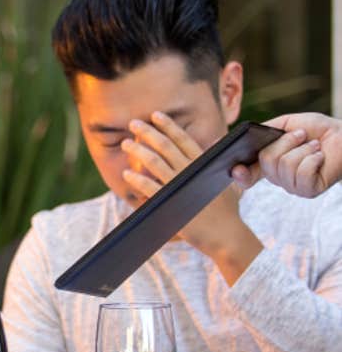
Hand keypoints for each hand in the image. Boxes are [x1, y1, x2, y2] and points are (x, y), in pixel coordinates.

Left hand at [121, 111, 261, 283]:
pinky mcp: (173, 203)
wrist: (226, 236)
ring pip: (156, 162)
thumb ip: (216, 163)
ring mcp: (182, 187)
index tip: (155, 115)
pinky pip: (151, 188)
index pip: (184, 139)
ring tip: (125, 143)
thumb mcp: (224, 181)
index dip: (169, 126)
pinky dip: (137, 179)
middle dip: (148, 132)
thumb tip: (214, 143)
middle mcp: (193, 171)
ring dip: (139, 150)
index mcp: (205, 164)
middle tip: (133, 123)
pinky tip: (126, 173)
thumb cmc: (225, 211)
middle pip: (167, 146)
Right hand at [231, 112, 341, 197]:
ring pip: (285, 165)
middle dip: (286, 142)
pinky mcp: (308, 191)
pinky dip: (313, 158)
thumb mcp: (286, 124)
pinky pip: (302, 173)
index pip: (245, 175)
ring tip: (314, 147)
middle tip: (301, 136)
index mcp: (266, 164)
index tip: (235, 168)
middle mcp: (276, 178)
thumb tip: (249, 138)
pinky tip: (320, 157)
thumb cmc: (316, 130)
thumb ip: (265, 131)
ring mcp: (291, 186)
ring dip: (304, 149)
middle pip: (265, 160)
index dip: (238, 173)